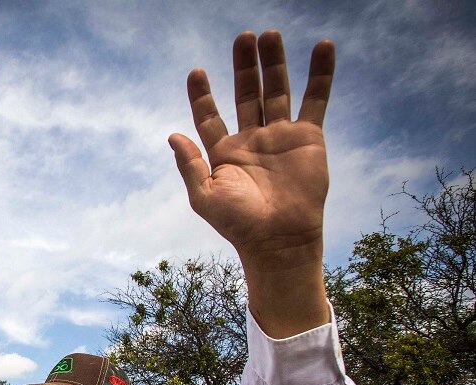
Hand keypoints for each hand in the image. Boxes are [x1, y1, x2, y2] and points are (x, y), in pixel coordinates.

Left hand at [169, 31, 333, 264]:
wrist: (279, 238)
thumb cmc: (239, 223)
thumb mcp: (205, 196)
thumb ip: (190, 164)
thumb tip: (172, 135)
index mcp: (224, 152)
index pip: (210, 115)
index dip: (202, 94)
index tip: (197, 72)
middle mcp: (251, 139)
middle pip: (246, 93)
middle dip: (243, 66)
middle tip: (243, 37)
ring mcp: (280, 136)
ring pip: (276, 90)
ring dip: (274, 63)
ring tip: (270, 35)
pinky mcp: (308, 138)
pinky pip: (315, 99)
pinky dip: (320, 74)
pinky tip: (322, 47)